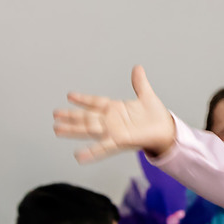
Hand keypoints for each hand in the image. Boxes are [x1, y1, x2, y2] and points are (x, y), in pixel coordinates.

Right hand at [53, 65, 174, 162]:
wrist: (168, 131)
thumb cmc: (157, 116)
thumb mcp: (147, 96)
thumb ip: (140, 83)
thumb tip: (138, 68)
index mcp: (116, 109)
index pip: (96, 102)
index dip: (84, 99)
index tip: (69, 95)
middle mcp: (112, 121)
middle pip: (87, 117)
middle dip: (71, 116)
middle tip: (55, 115)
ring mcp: (114, 131)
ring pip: (89, 129)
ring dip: (73, 130)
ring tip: (57, 129)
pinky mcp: (120, 141)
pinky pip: (103, 147)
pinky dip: (91, 152)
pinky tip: (79, 156)